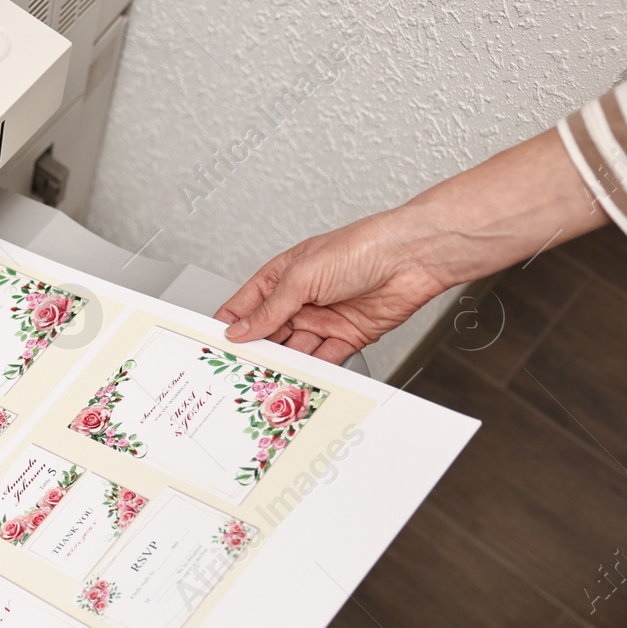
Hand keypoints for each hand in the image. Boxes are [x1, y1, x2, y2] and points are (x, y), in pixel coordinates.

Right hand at [213, 127, 608, 364]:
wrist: (413, 257)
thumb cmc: (362, 247)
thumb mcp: (302, 276)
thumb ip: (271, 308)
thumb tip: (241, 329)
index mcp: (283, 277)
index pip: (246, 306)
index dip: (229, 325)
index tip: (213, 347)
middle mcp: (301, 298)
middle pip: (269, 333)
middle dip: (255, 351)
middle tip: (239, 372)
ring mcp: (324, 318)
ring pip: (295, 349)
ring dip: (283, 364)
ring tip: (269, 381)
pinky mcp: (347, 336)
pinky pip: (324, 359)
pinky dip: (314, 371)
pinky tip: (302, 379)